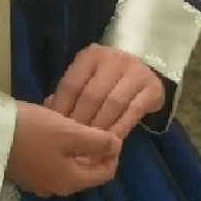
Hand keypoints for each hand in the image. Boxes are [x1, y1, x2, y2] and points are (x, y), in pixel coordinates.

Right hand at [7, 100, 121, 198]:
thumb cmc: (33, 132)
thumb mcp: (70, 132)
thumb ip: (97, 141)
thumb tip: (117, 146)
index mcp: (71, 181)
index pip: (105, 173)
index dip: (113, 152)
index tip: (110, 130)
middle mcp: (56, 186)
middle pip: (86, 167)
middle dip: (91, 142)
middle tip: (88, 118)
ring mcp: (38, 179)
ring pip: (67, 159)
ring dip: (73, 138)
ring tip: (69, 112)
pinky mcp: (25, 169)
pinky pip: (50, 155)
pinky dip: (56, 140)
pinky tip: (50, 117)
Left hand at [43, 43, 166, 140]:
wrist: (145, 70)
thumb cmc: (108, 79)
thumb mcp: (88, 78)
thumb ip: (71, 93)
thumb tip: (47, 111)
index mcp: (91, 56)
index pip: (72, 84)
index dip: (63, 109)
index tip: (58, 131)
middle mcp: (114, 59)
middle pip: (92, 95)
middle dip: (81, 122)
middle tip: (74, 143)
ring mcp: (135, 72)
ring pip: (113, 104)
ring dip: (101, 127)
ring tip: (91, 145)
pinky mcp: (152, 87)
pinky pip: (133, 111)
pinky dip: (121, 128)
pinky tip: (112, 142)